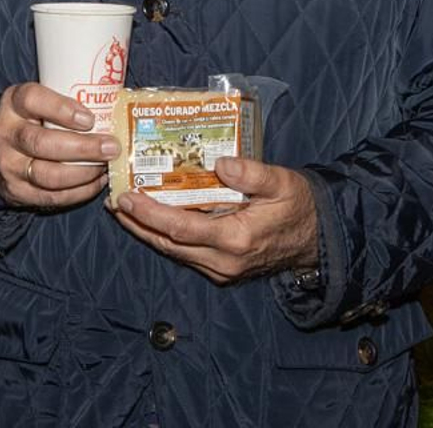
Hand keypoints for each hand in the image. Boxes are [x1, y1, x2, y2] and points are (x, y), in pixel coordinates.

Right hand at [0, 83, 116, 209]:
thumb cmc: (31, 121)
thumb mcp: (38, 103)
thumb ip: (66, 101)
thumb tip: (114, 106)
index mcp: (12, 103)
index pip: (32, 100)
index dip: (61, 109)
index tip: (89, 119)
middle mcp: (6, 133)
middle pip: (42, 143)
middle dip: (82, 148)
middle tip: (111, 147)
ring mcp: (9, 165)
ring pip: (48, 175)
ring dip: (83, 173)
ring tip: (105, 166)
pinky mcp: (17, 191)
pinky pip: (52, 197)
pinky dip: (80, 191)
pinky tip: (97, 181)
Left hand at [110, 156, 317, 283]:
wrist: (318, 238)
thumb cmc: (299, 206)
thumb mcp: (283, 183)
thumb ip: (253, 174)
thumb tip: (220, 163)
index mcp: (236, 239)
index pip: (181, 228)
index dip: (150, 213)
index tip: (126, 197)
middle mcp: (224, 260)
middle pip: (169, 243)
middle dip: (137, 222)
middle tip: (113, 199)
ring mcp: (222, 269)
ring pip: (173, 251)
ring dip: (146, 230)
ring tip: (123, 208)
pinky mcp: (221, 269)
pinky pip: (185, 253)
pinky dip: (164, 235)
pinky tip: (150, 218)